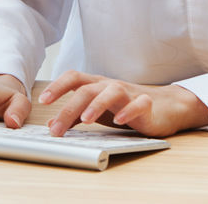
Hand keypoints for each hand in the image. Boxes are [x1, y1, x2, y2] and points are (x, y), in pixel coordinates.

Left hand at [38, 70, 207, 137]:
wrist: (166, 106)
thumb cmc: (126, 106)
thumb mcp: (98, 111)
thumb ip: (75, 116)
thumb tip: (52, 124)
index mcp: (97, 85)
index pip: (74, 78)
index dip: (57, 86)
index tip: (42, 101)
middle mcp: (111, 86)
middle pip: (88, 89)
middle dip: (69, 107)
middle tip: (56, 129)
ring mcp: (130, 94)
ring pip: (111, 92)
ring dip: (96, 105)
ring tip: (85, 120)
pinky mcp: (147, 106)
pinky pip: (138, 105)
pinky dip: (128, 111)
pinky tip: (119, 121)